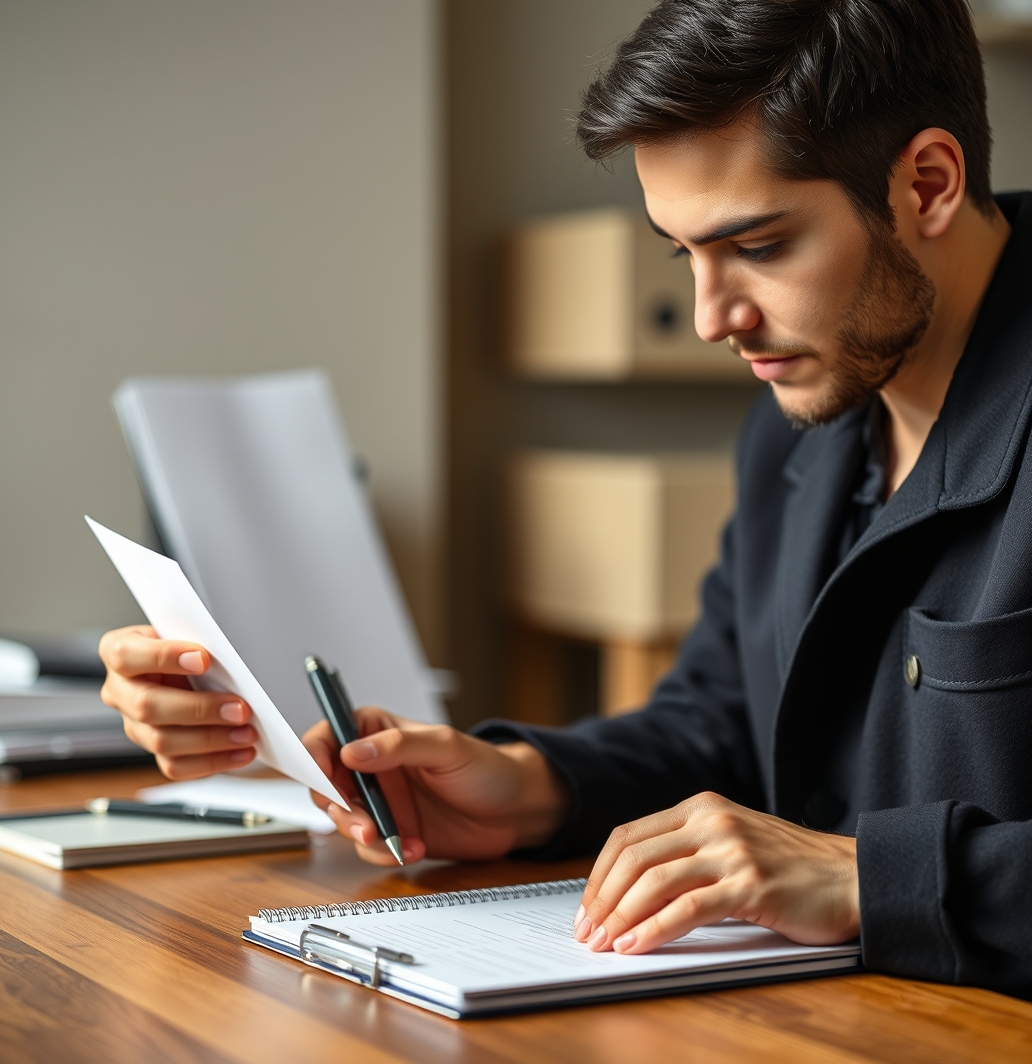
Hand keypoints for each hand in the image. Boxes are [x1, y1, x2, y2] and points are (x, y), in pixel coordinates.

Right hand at [98, 625, 257, 778]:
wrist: (187, 667)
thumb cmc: (186, 645)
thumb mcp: (187, 633)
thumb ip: (196, 641)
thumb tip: (229, 657)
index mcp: (119, 651)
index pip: (125, 655)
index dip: (164, 657)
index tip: (204, 659)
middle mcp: (120, 690)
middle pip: (147, 706)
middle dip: (199, 709)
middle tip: (238, 708)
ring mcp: (133, 723)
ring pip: (162, 741)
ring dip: (210, 740)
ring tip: (245, 733)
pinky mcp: (152, 748)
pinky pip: (175, 765)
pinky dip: (212, 761)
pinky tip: (239, 752)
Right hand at [302, 710, 569, 865]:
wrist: (515, 811)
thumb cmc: (486, 766)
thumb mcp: (446, 747)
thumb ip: (399, 746)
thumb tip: (352, 751)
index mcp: (377, 731)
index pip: (327, 737)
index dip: (313, 756)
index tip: (319, 776)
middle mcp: (371, 766)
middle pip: (325, 786)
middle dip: (338, 808)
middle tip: (363, 825)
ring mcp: (380, 801)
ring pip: (343, 821)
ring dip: (361, 835)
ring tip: (391, 839)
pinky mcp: (391, 832)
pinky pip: (369, 848)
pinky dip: (385, 853)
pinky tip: (415, 847)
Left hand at [573, 791, 858, 953]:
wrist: (853, 876)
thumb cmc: (790, 868)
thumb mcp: (731, 842)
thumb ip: (686, 851)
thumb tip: (627, 890)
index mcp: (700, 806)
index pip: (628, 836)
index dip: (598, 875)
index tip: (585, 908)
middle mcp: (712, 820)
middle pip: (634, 858)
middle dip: (601, 900)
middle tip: (586, 933)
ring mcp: (732, 851)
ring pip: (654, 881)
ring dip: (620, 918)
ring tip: (604, 945)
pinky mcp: (751, 885)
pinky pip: (688, 908)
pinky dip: (653, 930)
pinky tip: (636, 946)